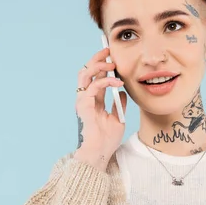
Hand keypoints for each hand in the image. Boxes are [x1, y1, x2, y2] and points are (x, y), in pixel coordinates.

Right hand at [74, 47, 126, 170]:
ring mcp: (83, 101)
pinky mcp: (83, 105)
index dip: (102, 65)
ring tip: (111, 63)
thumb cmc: (107, 140)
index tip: (112, 56)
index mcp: (93, 101)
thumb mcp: (118, 118)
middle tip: (108, 51)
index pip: (95, 77)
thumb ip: (119, 104)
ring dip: (98, 65)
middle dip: (96, 59)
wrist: (100, 153)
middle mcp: (85, 99)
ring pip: (85, 74)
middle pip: (86, 72)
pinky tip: (117, 82)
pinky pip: (93, 86)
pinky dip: (105, 81)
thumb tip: (122, 92)